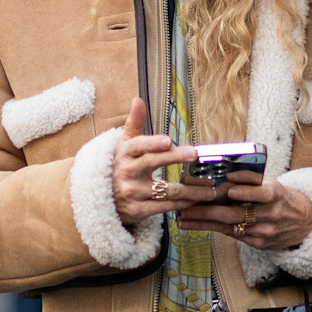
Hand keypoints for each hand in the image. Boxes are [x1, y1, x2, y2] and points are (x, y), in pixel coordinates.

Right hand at [111, 98, 195, 223]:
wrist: (100, 200)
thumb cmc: (118, 167)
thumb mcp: (123, 145)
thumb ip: (134, 124)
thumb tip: (137, 100)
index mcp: (124, 154)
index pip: (138, 146)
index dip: (152, 143)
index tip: (168, 141)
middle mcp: (127, 172)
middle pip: (153, 163)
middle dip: (176, 157)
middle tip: (195, 154)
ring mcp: (133, 193)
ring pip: (167, 190)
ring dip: (192, 189)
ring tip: (211, 187)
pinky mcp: (138, 211)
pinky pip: (165, 207)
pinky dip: (183, 204)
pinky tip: (197, 201)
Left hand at [176, 176, 311, 252]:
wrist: (307, 224)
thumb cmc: (285, 200)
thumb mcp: (275, 185)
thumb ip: (253, 181)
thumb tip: (227, 174)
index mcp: (276, 195)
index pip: (261, 193)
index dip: (246, 191)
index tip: (229, 187)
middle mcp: (270, 215)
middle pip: (236, 213)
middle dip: (208, 210)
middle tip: (186, 205)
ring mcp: (263, 232)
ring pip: (229, 226)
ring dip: (203, 221)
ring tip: (182, 217)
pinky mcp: (258, 243)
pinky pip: (231, 235)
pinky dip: (211, 228)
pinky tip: (194, 225)